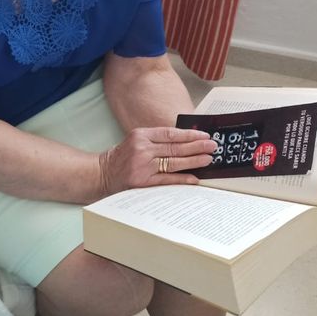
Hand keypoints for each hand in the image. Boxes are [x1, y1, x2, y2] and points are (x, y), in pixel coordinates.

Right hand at [97, 127, 216, 196]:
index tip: (204, 135)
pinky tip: (195, 178)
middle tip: (213, 146)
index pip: (170, 133)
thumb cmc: (123, 156)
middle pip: (174, 148)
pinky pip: (167, 180)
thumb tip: (186, 140)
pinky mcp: (142, 182)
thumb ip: (157, 140)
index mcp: (141, 135)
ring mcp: (142, 166)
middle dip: (196, 146)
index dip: (189, 134)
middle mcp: (142, 149)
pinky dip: (182, 179)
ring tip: (208, 159)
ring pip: (173, 163)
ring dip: (193, 161)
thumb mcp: (136, 140)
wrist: (103, 173)